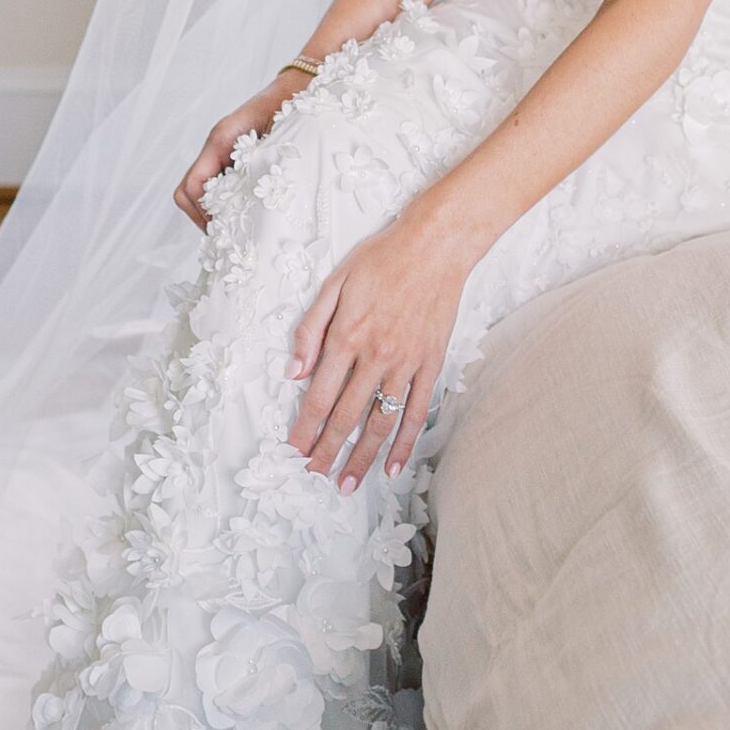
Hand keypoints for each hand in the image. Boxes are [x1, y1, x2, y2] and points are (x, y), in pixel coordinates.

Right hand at [174, 67, 313, 230]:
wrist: (301, 84)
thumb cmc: (293, 105)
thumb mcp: (279, 140)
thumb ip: (262, 167)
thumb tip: (254, 207)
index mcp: (221, 140)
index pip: (192, 186)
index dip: (203, 214)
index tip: (227, 230)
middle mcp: (215, 146)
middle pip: (189, 193)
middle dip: (206, 218)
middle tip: (234, 235)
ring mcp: (222, 151)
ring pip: (202, 190)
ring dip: (218, 210)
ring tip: (245, 225)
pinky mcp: (233, 156)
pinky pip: (218, 183)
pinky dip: (228, 200)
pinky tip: (253, 208)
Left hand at [287, 200, 470, 492]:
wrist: (435, 246)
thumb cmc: (381, 258)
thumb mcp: (334, 283)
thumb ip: (311, 328)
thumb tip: (294, 371)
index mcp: (347, 337)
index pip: (319, 395)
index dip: (304, 427)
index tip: (293, 450)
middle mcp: (376, 356)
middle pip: (347, 416)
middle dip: (327, 450)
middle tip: (314, 475)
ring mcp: (406, 364)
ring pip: (381, 421)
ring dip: (362, 456)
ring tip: (347, 483)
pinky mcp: (431, 364)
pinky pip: (416, 411)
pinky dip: (404, 442)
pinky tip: (393, 466)